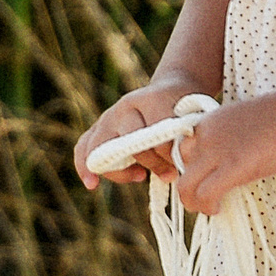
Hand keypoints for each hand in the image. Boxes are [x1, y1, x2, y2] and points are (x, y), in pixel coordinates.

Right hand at [75, 84, 206, 187]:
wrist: (170, 91)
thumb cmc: (183, 110)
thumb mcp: (192, 119)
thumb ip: (185, 141)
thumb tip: (175, 171)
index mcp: (151, 100)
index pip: (156, 136)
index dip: (169, 155)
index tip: (180, 162)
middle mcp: (125, 107)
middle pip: (130, 145)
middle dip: (151, 163)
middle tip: (169, 173)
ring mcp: (109, 117)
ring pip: (103, 149)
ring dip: (122, 170)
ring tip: (141, 176)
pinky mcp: (98, 129)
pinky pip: (83, 148)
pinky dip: (84, 166)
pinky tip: (93, 184)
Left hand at [170, 88, 275, 214]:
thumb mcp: (246, 123)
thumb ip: (230, 139)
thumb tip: (232, 163)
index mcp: (210, 121)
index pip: (183, 150)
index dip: (193, 168)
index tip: (207, 178)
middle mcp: (206, 134)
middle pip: (180, 167)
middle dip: (190, 185)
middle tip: (207, 197)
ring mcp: (217, 150)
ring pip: (185, 186)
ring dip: (194, 202)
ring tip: (210, 208)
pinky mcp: (233, 166)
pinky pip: (205, 195)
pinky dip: (208, 207)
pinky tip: (219, 209)